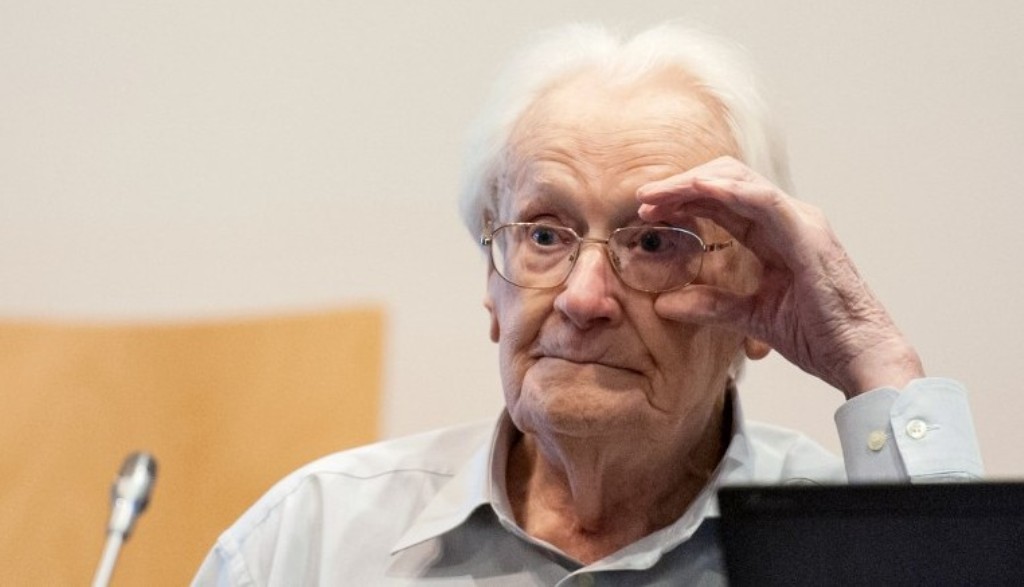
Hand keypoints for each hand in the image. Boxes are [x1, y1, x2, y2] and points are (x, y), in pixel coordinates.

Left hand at [637, 156, 922, 397]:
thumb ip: (710, 306)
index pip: (723, 202)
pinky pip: (764, 201)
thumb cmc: (819, 336)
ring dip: (693, 185)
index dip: (683, 200)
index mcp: (775, 235)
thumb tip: (665, 304)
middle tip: (643, 201)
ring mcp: (800, 223)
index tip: (647, 212)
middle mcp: (788, 219)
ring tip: (655, 197)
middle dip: (681, 186)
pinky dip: (729, 191)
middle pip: (727, 182)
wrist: (862, 357)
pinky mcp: (807, 235)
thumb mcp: (751, 317)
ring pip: (740, 182)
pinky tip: (698, 190)